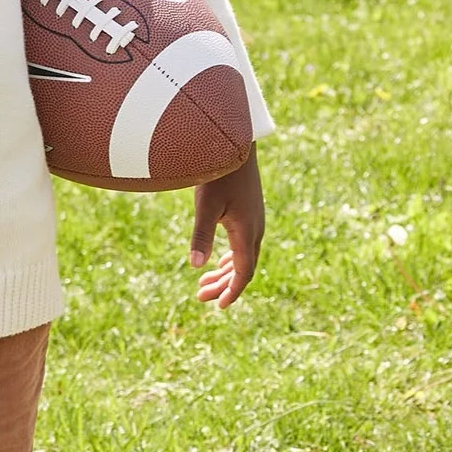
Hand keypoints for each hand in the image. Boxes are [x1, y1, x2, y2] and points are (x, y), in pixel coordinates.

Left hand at [190, 150, 265, 307]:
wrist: (236, 144)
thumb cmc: (219, 174)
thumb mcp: (206, 205)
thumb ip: (201, 235)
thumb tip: (196, 266)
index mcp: (247, 233)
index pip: (243, 273)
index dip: (232, 292)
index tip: (219, 307)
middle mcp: (255, 230)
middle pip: (242, 268)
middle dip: (223, 285)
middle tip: (200, 297)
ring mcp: (254, 221)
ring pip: (243, 257)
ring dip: (224, 273)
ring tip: (204, 284)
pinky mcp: (249, 213)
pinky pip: (243, 245)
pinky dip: (231, 258)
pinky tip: (218, 261)